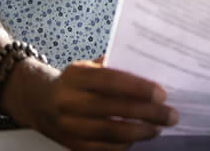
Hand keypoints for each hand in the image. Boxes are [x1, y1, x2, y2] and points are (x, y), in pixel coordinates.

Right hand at [7, 57, 177, 150]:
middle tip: (171, 115)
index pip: (111, 81)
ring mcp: (69, 126)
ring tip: (158, 128)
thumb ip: (113, 67)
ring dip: (139, 132)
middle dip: (147, 113)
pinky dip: (125, 145)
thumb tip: (150, 69)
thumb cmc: (74, 82)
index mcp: (76, 76)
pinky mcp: (72, 145)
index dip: (138, 88)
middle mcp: (69, 101)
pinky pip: (103, 149)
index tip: (161, 93)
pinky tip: (139, 138)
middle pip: (113, 109)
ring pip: (110, 133)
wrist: (38, 102)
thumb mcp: (88, 66)